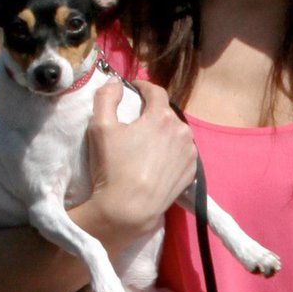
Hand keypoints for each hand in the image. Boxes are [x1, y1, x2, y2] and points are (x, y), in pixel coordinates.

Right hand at [84, 78, 195, 245]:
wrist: (129, 208)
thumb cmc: (113, 167)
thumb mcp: (100, 127)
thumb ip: (106, 98)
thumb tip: (115, 82)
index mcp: (161, 116)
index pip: (155, 91)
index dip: (143, 86)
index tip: (134, 89)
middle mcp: (182, 131)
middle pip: (166, 113)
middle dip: (152, 112)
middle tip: (137, 121)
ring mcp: (190, 153)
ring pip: (177, 133)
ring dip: (164, 132)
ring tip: (149, 142)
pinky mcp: (192, 172)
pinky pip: (183, 153)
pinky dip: (172, 151)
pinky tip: (158, 160)